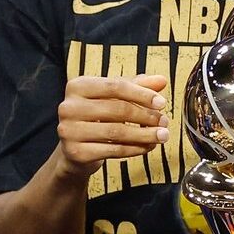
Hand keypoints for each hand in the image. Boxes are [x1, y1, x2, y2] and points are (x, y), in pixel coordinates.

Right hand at [55, 73, 170, 180]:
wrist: (75, 149)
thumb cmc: (97, 117)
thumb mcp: (114, 97)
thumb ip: (136, 87)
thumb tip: (161, 80)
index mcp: (77, 86)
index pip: (115, 86)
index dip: (142, 94)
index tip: (162, 103)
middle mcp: (68, 107)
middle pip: (117, 109)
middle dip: (146, 116)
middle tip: (164, 122)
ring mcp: (69, 131)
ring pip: (117, 132)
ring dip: (145, 134)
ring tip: (162, 135)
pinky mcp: (76, 152)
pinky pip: (113, 150)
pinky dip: (135, 149)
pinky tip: (147, 146)